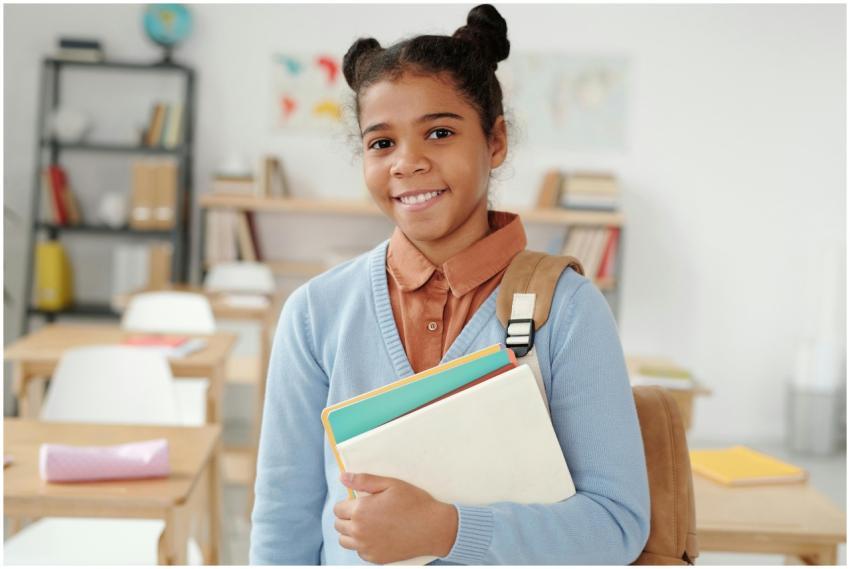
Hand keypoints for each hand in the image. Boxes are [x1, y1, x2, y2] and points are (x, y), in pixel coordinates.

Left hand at [333, 472, 458, 563]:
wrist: (433, 528)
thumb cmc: (414, 503)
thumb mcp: (390, 484)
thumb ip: (363, 480)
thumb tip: (343, 477)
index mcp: (360, 511)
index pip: (337, 509)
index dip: (346, 504)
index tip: (358, 502)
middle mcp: (359, 532)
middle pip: (339, 526)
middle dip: (347, 517)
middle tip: (365, 511)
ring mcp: (367, 548)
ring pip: (345, 541)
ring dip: (351, 532)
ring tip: (368, 524)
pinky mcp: (376, 558)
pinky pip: (360, 552)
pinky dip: (363, 545)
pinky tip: (377, 535)